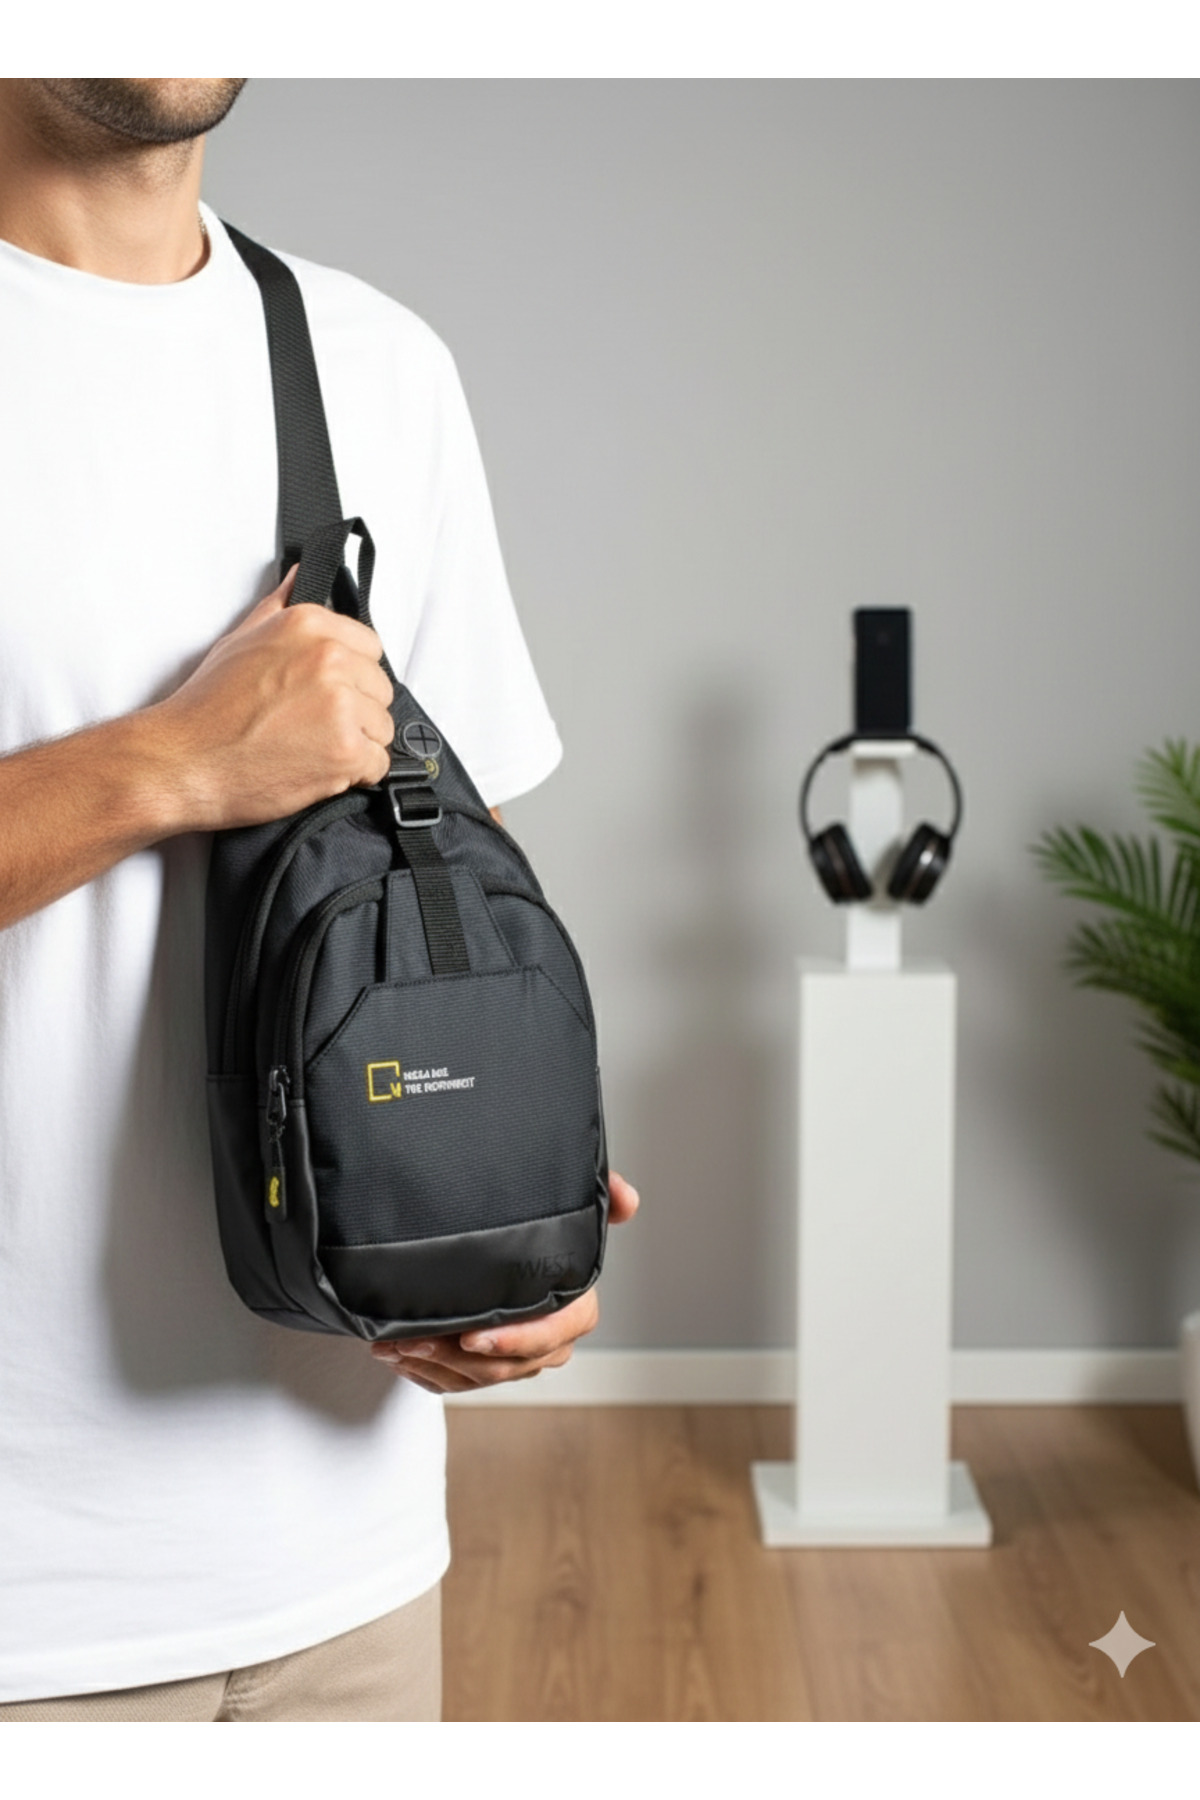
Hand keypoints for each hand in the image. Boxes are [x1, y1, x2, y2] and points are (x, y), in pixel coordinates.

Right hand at [146, 567, 395, 830]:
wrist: (183, 761)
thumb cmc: (207, 708)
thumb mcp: (240, 639)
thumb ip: (280, 607)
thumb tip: (300, 576)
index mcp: (308, 625)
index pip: (370, 648)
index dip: (353, 677)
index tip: (329, 693)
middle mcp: (328, 658)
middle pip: (380, 689)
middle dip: (356, 712)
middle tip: (312, 727)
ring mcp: (340, 704)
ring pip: (382, 728)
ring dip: (357, 744)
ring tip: (310, 748)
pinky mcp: (345, 749)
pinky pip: (378, 765)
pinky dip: (355, 775)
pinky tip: (318, 768)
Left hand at [370, 1171, 639, 1393]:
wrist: (499, 1254)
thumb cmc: (538, 1235)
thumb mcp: (567, 1209)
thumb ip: (599, 1197)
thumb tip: (628, 1199)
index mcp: (573, 1309)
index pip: (555, 1332)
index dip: (518, 1338)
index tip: (475, 1334)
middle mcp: (547, 1342)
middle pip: (508, 1364)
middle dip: (458, 1356)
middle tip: (418, 1337)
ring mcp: (514, 1361)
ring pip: (477, 1378)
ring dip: (433, 1365)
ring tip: (395, 1346)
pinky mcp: (483, 1371)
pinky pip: (455, 1384)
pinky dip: (424, 1372)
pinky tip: (396, 1355)